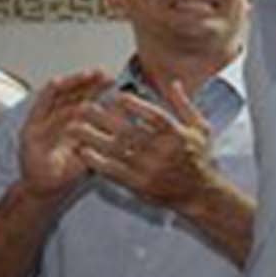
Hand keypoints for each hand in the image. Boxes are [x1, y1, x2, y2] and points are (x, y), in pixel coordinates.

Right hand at [15, 70, 112, 197]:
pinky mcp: (29, 130)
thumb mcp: (92, 147)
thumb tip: (126, 113)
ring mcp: (40, 122)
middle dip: (85, 81)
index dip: (96, 87)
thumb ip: (105, 131)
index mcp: (69, 120)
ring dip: (71, 84)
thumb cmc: (70, 170)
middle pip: (70, 93)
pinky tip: (57, 83)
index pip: (83, 98)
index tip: (111, 79)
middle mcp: (54, 118)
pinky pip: (38, 109)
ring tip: (85, 75)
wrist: (48, 190)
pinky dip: (47, 95)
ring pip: (55, 96)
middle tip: (101, 73)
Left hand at [66, 82, 222, 213]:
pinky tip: (83, 152)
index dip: (135, 105)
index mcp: (178, 135)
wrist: (201, 194)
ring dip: (93, 138)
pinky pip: (114, 171)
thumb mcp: (200, 128)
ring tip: (74, 128)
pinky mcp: (140, 184)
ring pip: (116, 151)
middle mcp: (162, 152)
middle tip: (83, 107)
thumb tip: (174, 83)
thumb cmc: (201, 159)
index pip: (154, 116)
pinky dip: (97, 161)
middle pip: (129, 132)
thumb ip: (185, 105)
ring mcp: (150, 169)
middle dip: (103, 118)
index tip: (116, 95)